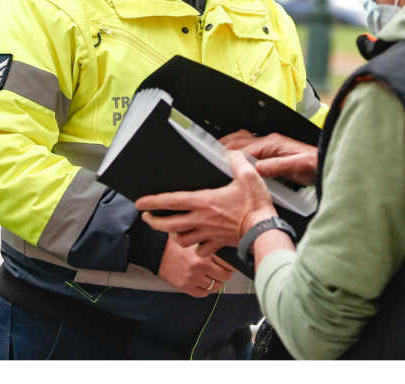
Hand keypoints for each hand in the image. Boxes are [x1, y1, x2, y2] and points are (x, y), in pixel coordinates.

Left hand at [138, 151, 276, 254]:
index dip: (152, 202)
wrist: (264, 230)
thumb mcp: (248, 175)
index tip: (140, 203)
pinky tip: (197, 244)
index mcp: (204, 202)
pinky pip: (201, 251)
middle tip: (147, 218)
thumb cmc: (255, 206)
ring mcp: (208, 234)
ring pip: (181, 239)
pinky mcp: (218, 244)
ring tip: (171, 230)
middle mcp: (201, 219)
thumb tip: (232, 153)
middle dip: (154, 222)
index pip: (171, 201)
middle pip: (169, 224)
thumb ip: (237, 161)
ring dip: (174, 235)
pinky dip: (196, 248)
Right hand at [156, 235, 234, 296]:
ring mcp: (192, 279)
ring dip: (215, 282)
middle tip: (222, 270)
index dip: (230, 264)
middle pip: (224, 277)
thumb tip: (225, 249)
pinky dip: (205, 289)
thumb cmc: (176, 242)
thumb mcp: (195, 240)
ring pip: (214, 287)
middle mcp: (199, 268)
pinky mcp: (185, 287)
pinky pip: (203, 293)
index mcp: (203, 255)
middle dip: (224, 274)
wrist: (157, 250)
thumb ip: (210, 246)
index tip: (230, 264)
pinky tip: (203, 282)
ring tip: (212, 276)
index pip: (228, 265)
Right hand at [218, 131, 317, 185]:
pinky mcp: (272, 152)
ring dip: (230, 146)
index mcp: (273, 143)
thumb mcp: (298, 167)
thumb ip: (277, 166)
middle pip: (239, 140)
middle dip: (224, 146)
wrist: (325, 164)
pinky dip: (238, 151)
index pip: (244, 149)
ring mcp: (270, 145)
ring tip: (216, 154)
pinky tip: (234, 159)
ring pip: (243, 141)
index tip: (218, 161)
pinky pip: (250, 148)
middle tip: (209, 155)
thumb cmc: (315, 164)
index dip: (230, 156)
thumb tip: (257, 168)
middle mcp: (270, 141)